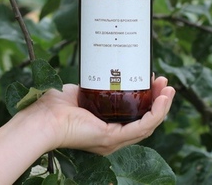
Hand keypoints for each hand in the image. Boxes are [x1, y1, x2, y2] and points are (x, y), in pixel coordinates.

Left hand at [22, 76, 175, 155]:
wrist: (43, 119)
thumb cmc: (54, 108)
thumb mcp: (80, 92)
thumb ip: (92, 87)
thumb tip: (100, 72)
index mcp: (105, 127)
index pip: (134, 116)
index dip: (147, 100)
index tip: (152, 80)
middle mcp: (112, 137)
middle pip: (145, 119)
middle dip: (158, 100)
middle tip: (164, 82)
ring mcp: (113, 139)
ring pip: (148, 124)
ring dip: (162, 106)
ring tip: (168, 88)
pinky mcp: (112, 137)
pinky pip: (143, 126)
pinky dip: (156, 113)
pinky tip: (162, 100)